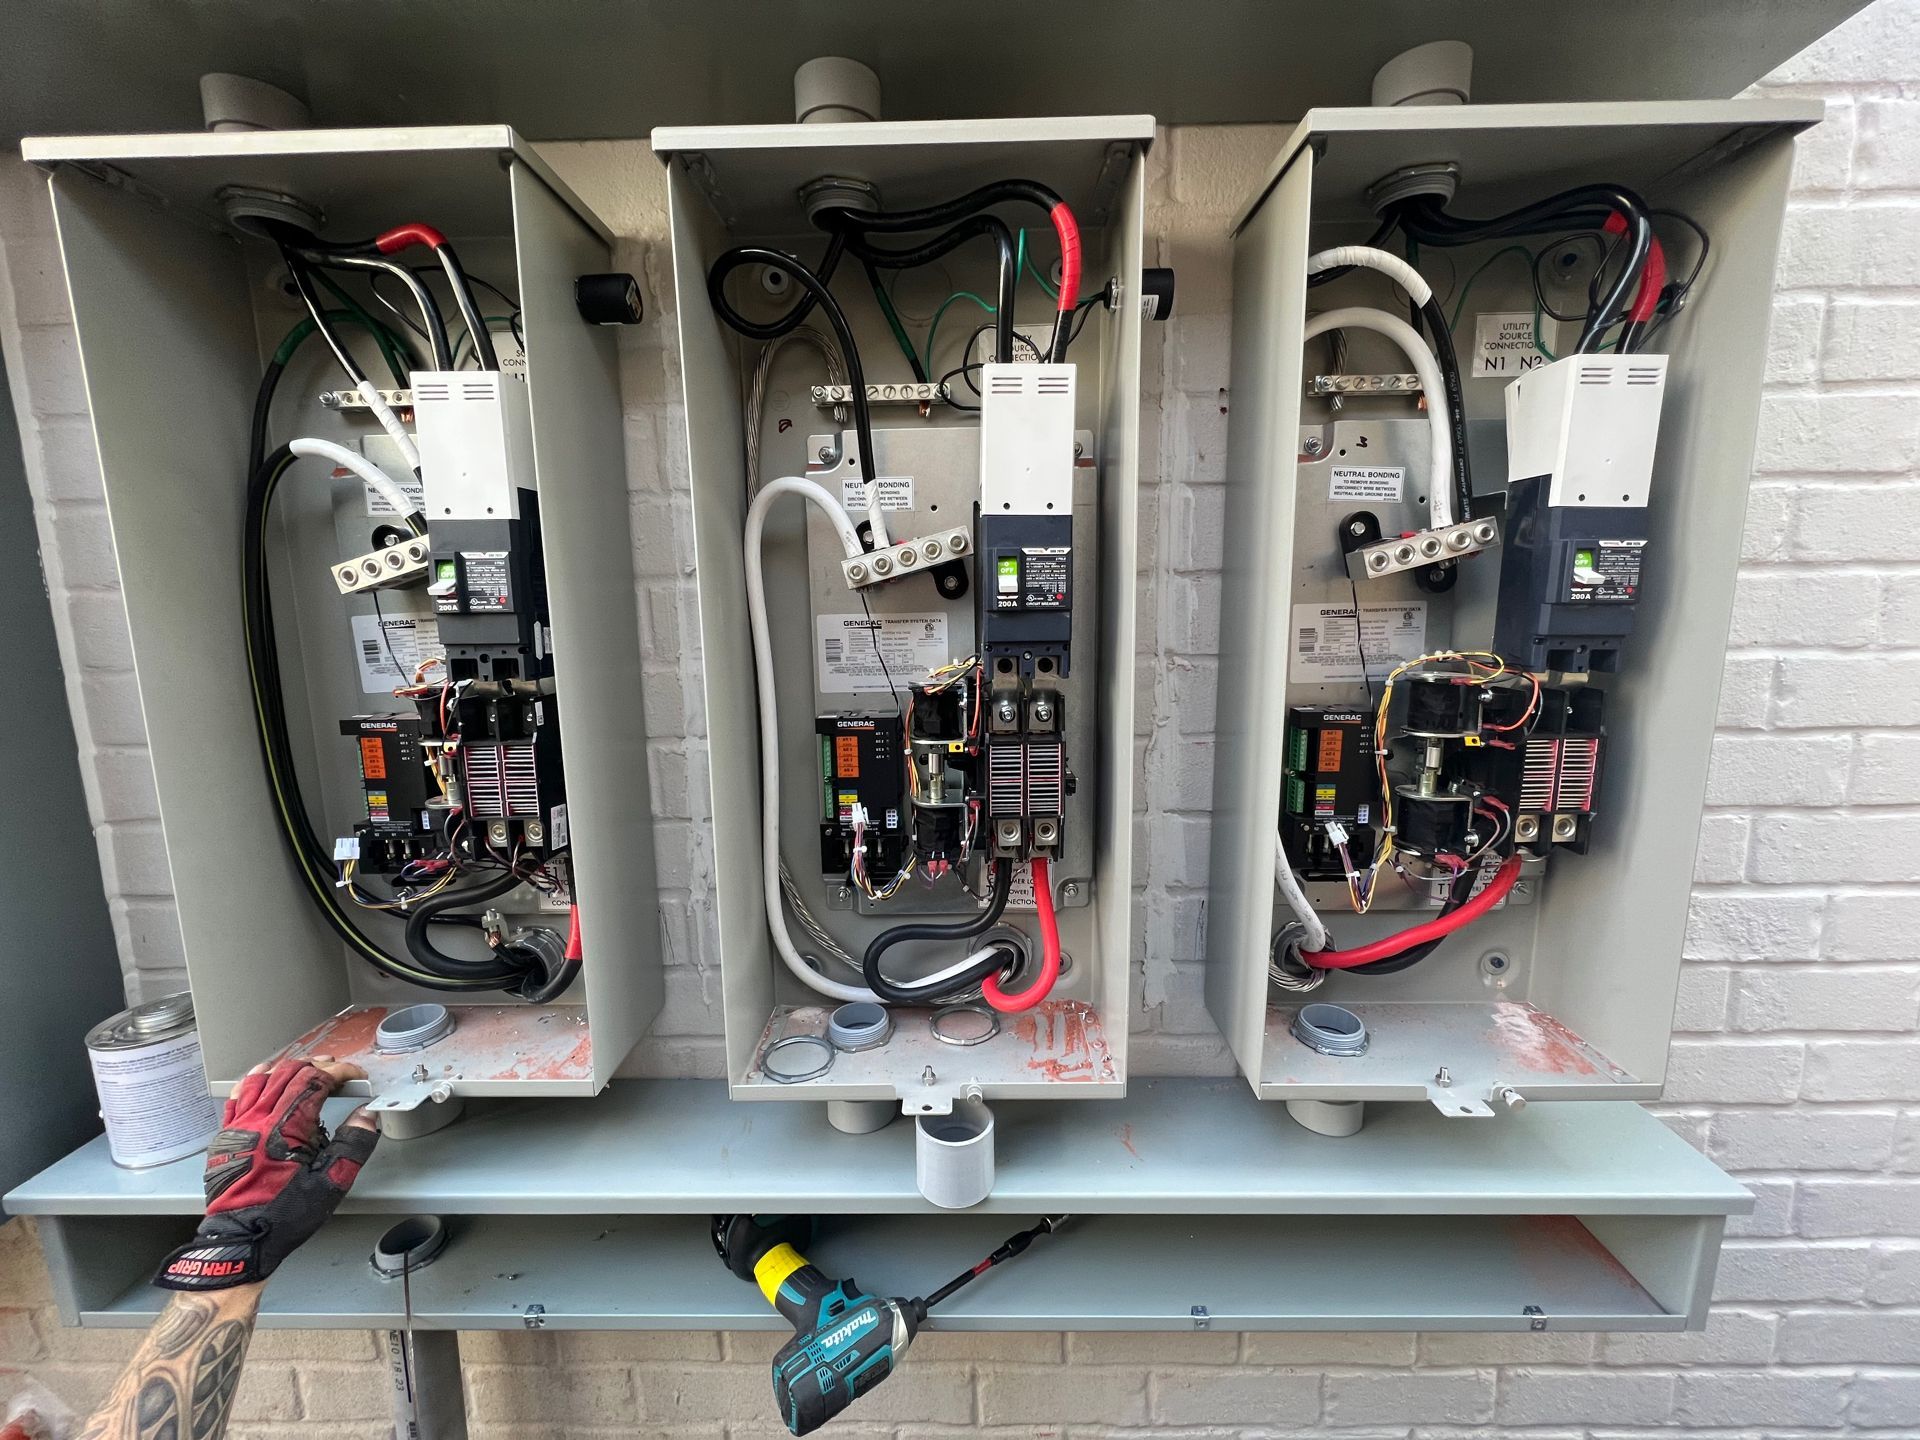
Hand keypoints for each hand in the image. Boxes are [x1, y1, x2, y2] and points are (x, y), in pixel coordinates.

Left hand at [154, 1055, 378, 1290]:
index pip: (316, 1080)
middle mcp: (260, 1120)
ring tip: (304, 1065)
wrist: (243, 1240)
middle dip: (317, 1065)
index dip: (341, 1072)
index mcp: (287, 1126)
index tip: (355, 1076)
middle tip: (336, 1070)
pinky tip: (260, 1076)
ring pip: (262, 1079)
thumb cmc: (283, 1215)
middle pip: (290, 1072)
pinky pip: (238, 1096)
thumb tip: (367, 1116)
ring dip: (287, 1067)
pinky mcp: (227, 1137)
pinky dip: (253, 1080)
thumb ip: (353, 1144)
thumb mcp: (331, 1183)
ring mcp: (239, 1126)